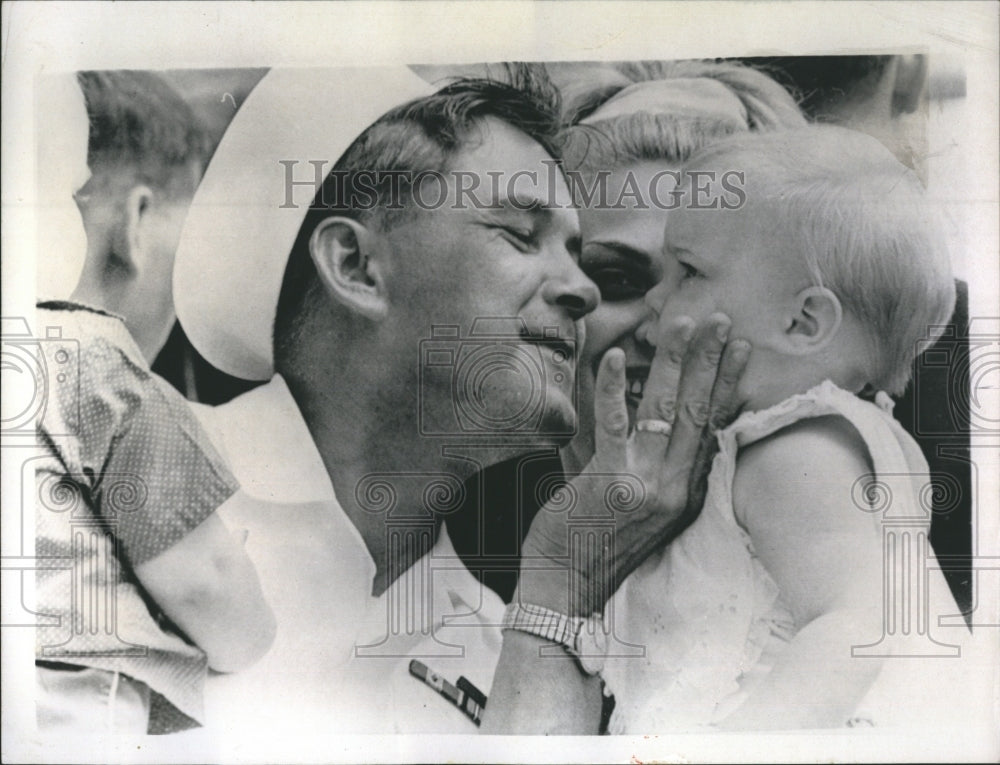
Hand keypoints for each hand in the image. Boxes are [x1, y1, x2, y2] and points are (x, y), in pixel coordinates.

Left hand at [518, 312, 749, 615]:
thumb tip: (642, 415)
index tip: (741, 350)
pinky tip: (616, 356)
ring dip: (676, 362)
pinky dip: (617, 388)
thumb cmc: (594, 543)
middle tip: (721, 320)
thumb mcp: (637, 507)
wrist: (565, 588)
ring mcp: (645, 486)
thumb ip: (645, 462)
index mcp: (685, 493)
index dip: (727, 386)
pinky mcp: (609, 483)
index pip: (713, 429)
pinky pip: (615, 425)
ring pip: (667, 411)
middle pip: (699, 412)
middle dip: (711, 361)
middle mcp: (674, 489)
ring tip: (682, 323)